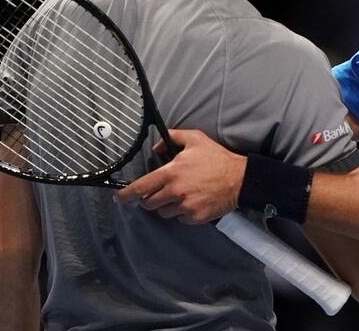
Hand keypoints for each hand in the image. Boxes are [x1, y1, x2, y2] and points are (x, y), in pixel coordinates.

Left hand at [115, 129, 245, 223]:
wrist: (240, 179)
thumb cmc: (216, 158)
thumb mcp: (194, 139)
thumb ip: (171, 138)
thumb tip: (156, 149)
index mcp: (171, 173)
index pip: (141, 187)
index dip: (125, 194)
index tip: (118, 198)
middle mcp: (175, 192)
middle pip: (148, 204)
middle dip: (149, 199)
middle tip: (158, 192)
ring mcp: (185, 207)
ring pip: (163, 212)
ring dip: (166, 206)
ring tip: (180, 195)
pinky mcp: (195, 217)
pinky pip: (180, 219)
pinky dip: (182, 213)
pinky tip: (192, 201)